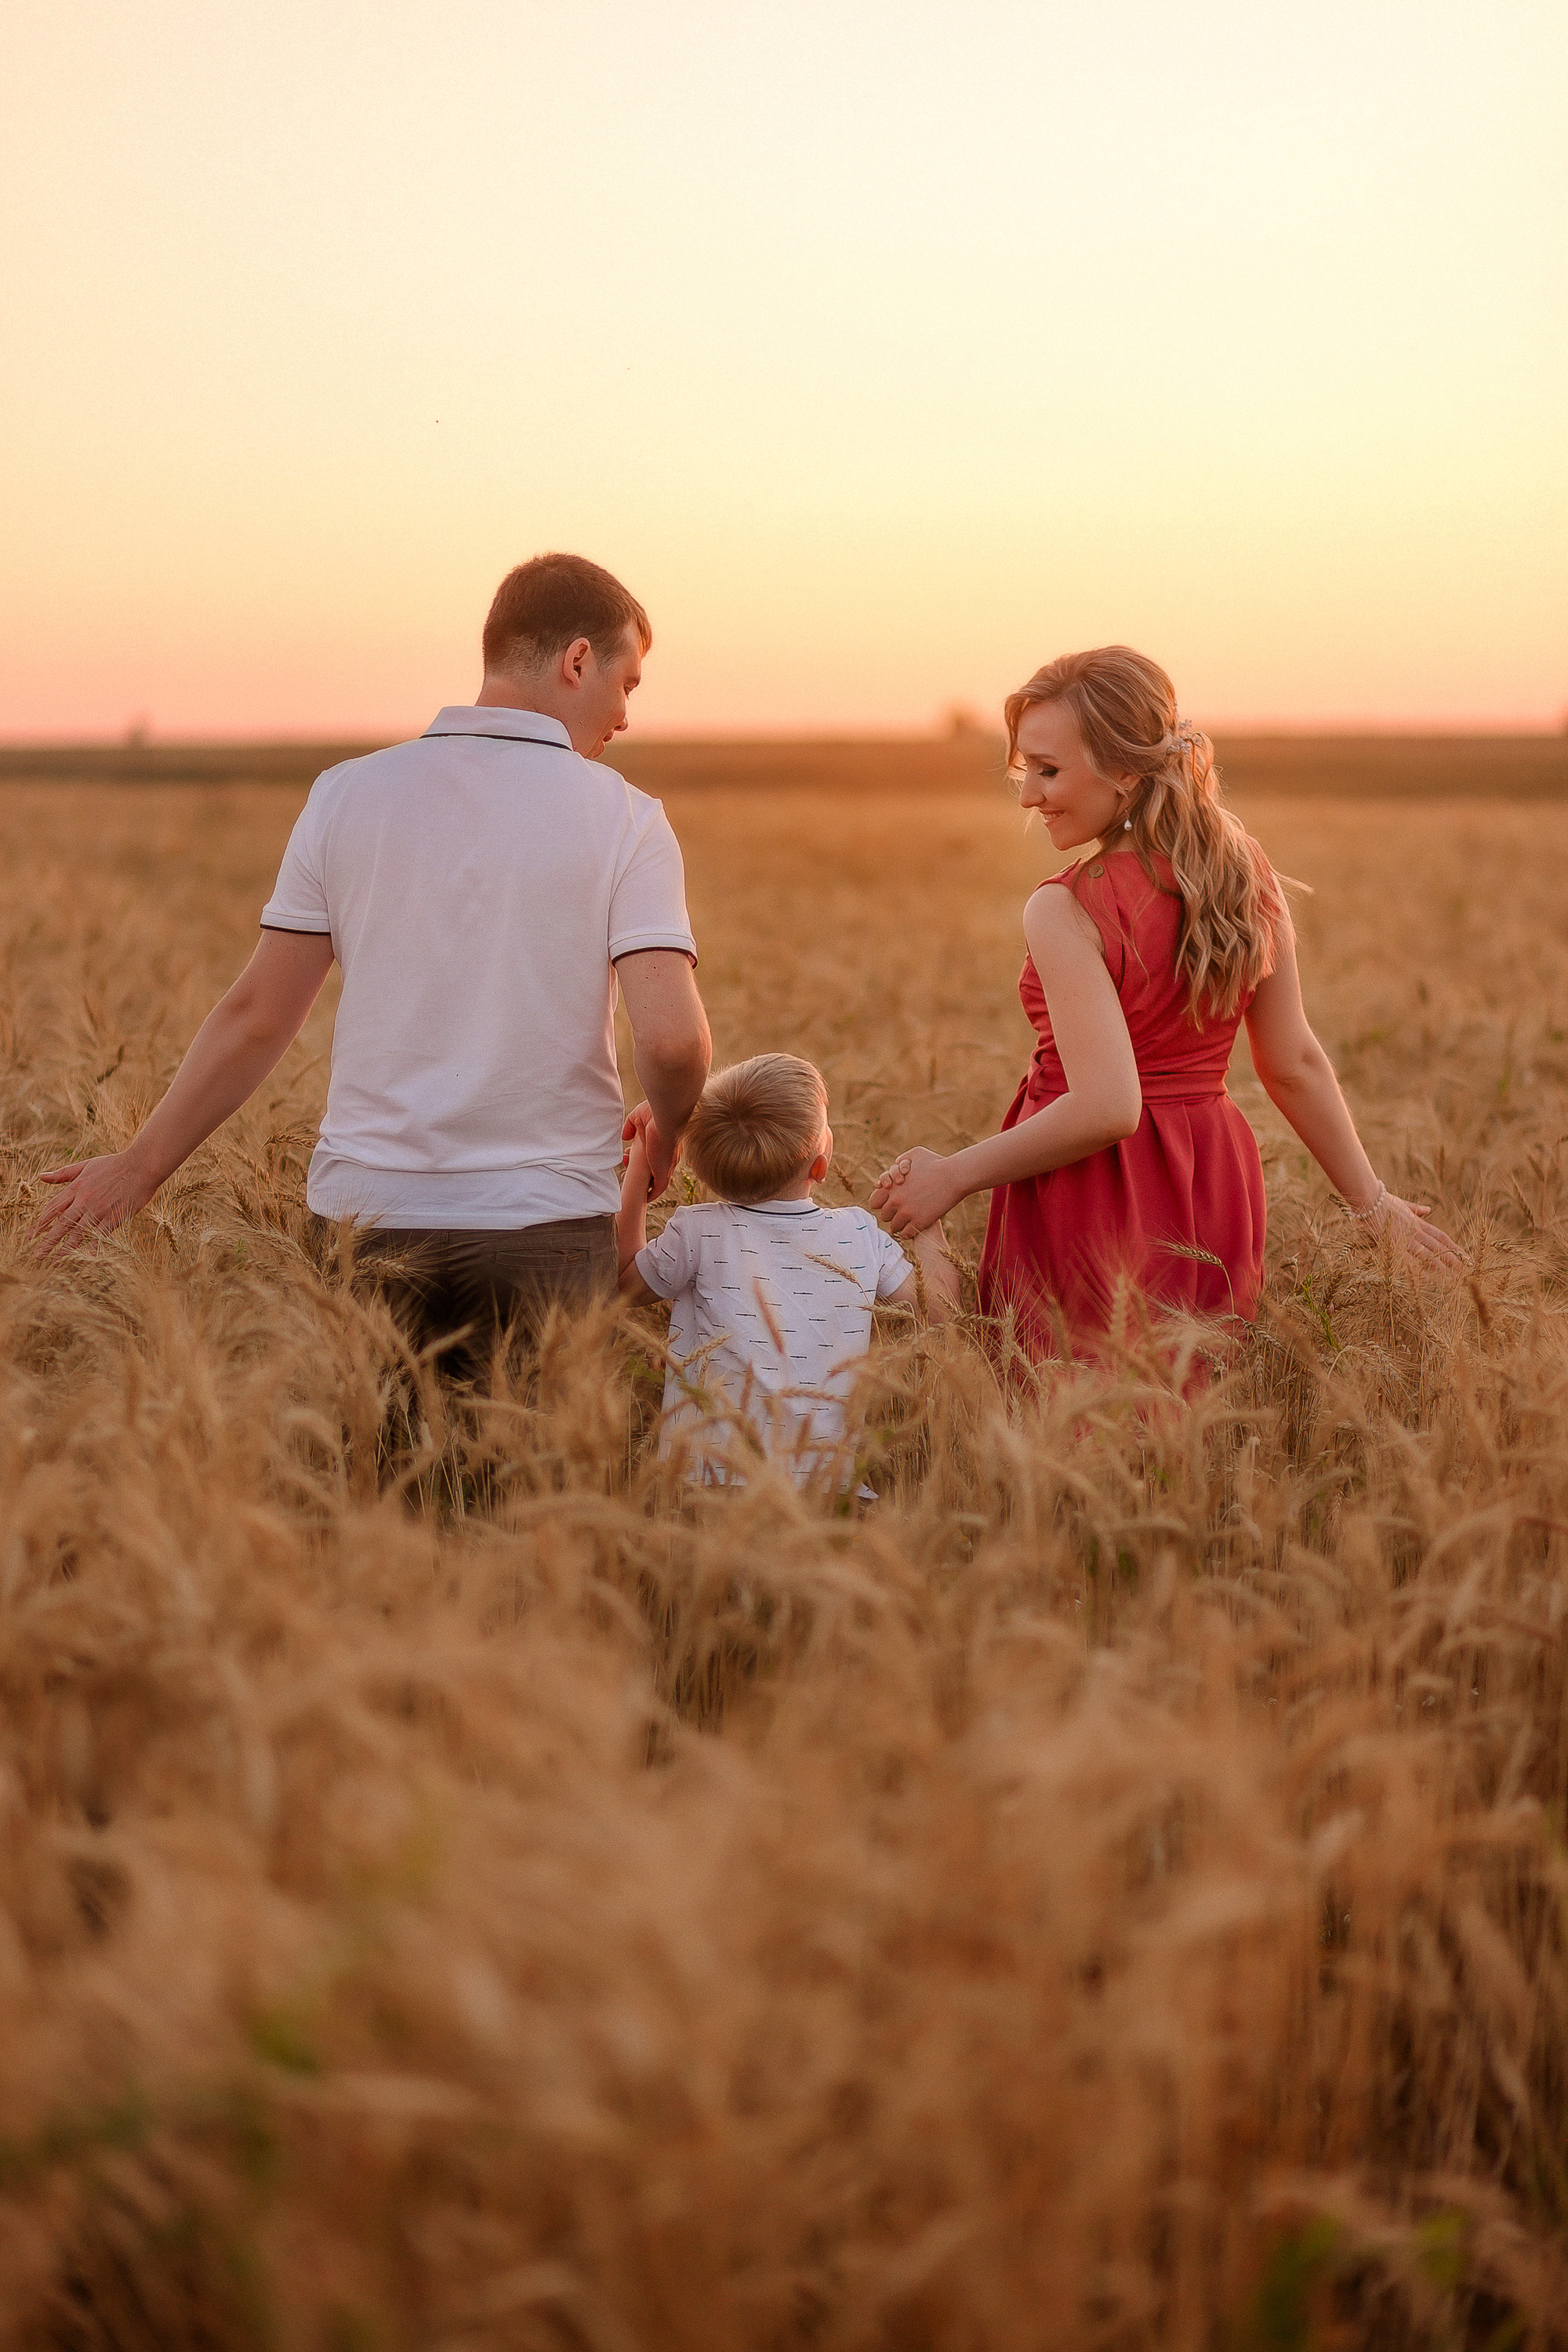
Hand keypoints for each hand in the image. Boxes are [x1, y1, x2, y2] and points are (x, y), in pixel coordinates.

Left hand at [32, 1150, 156, 1259]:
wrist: (141, 1166)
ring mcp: (100, 1210)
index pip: (53, 1208)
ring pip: (78, 1233)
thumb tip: (41, 1176)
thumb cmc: (114, 1164)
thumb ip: (62, 1173)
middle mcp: (84, 1200)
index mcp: (76, 1187)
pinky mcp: (115, 1217)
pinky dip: (92, 1247)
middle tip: (38, 1255)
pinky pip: (100, 1235)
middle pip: (62, 1224)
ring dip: (66, 1248)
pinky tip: (84, 1258)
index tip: (31, 1236)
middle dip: (49, 1241)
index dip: (41, 1223)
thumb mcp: (85, 1165)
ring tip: (56, 1262)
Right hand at [621, 1100, 676, 1197]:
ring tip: (627, 1180)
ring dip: (642, 1183)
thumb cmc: (656, 1111)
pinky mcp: (664, 1172)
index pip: (654, 1156)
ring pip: (656, 1180)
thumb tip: (625, 1137)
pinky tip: (643, 1198)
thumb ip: (631, 1126)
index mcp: (664, 1143)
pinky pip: (659, 1188)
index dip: (640, 1158)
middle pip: (654, 1169)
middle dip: (639, 1171)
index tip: (628, 1155)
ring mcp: (667, 1165)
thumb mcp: (639, 1116)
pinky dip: (651, 1194)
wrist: (667, 1115)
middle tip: (625, 1170)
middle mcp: (668, 1156)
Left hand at [870, 1146, 956, 1235]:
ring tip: (906, 1222)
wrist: (955, 1176)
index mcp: (891, 1187)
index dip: (881, 1202)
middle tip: (898, 1213)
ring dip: (899, 1224)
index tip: (887, 1203)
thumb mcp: (915, 1154)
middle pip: (884, 1216)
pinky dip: (909, 1232)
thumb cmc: (936, 1163)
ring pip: (894, 1227)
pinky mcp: (920, 1223)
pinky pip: (906, 1234)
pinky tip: (914, 1228)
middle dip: (890, 1214)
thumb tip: (895, 1166)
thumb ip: (901, 1160)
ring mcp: (907, 1213)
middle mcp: (896, 1202)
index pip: (874, 1202)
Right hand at [1375, 1191, 1463, 1270]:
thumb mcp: (1403, 1203)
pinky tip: (1428, 1280)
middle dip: (1454, 1259)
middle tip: (1465, 1270)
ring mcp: (1406, 1239)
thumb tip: (1429, 1210)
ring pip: (1429, 1254)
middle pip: (1439, 1247)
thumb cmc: (1382, 1200)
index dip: (1453, 1246)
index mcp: (1418, 1223)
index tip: (1464, 1255)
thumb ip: (1417, 1209)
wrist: (1369, 1199)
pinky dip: (1419, 1270)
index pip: (1441, 1237)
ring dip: (1443, 1266)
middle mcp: (1416, 1232)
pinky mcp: (1394, 1245)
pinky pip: (1409, 1260)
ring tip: (1454, 1277)